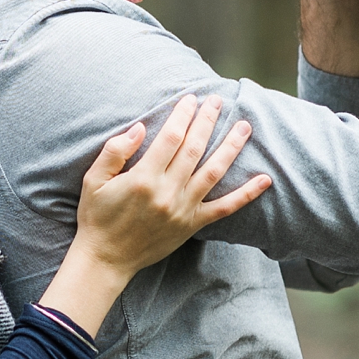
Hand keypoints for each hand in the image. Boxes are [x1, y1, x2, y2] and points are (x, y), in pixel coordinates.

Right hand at [38, 96, 272, 334]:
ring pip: (214, 172)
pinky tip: (264, 180)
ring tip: (244, 126)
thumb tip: (141, 127)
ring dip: (231, 147)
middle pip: (194, 149)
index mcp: (143, 178)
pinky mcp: (192, 225)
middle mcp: (167, 192)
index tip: (191, 99)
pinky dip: (247, 194)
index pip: (171, 138)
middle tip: (218, 100)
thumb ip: (115, 151)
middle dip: (208, 121)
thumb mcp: (95, 180)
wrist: (106, 259)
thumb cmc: (97, 216)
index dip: (183, 115)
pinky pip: (225, 208)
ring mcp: (183, 209)